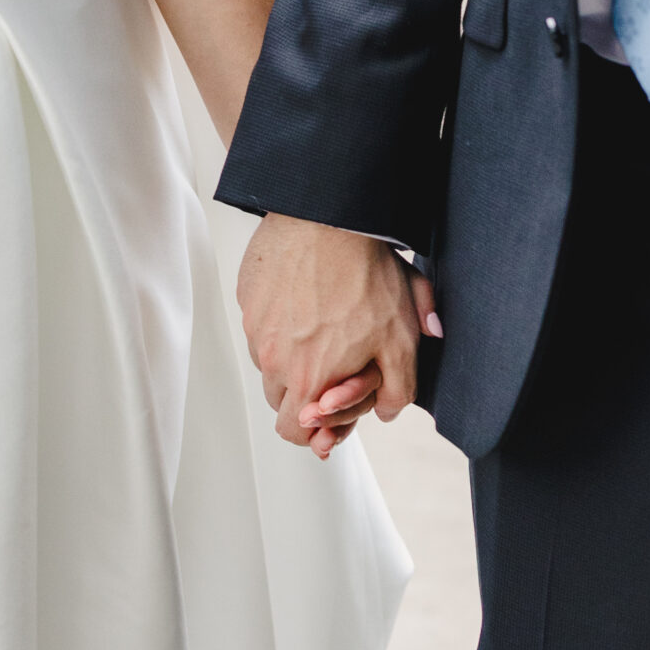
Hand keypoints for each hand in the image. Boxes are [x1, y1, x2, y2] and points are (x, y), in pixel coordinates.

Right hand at [236, 216, 439, 458]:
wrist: (329, 217)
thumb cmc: (366, 276)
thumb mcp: (402, 340)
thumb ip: (398, 389)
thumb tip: (386, 410)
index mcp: (308, 380)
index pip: (293, 432)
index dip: (313, 429)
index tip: (329, 410)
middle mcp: (272, 359)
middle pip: (279, 398)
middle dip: (303, 391)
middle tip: (331, 364)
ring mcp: (255, 327)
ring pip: (268, 361)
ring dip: (289, 356)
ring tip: (321, 325)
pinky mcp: (248, 297)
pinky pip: (259, 324)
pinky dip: (278, 322)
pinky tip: (305, 298)